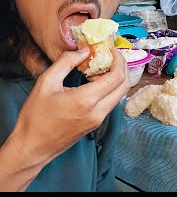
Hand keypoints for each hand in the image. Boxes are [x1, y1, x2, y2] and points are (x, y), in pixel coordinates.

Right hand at [9, 47, 129, 167]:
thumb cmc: (35, 116)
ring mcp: (99, 120)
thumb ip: (66, 62)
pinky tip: (94, 82)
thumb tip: (84, 51)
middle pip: (124, 85)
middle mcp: (98, 111)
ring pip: (120, 95)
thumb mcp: (45, 83)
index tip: (111, 50)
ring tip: (99, 69)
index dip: (118, 60)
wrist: (32, 147)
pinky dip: (110, 89)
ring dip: (116, 79)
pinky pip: (111, 103)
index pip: (117, 76)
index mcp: (86, 100)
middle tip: (110, 56)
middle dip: (122, 67)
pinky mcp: (96, 124)